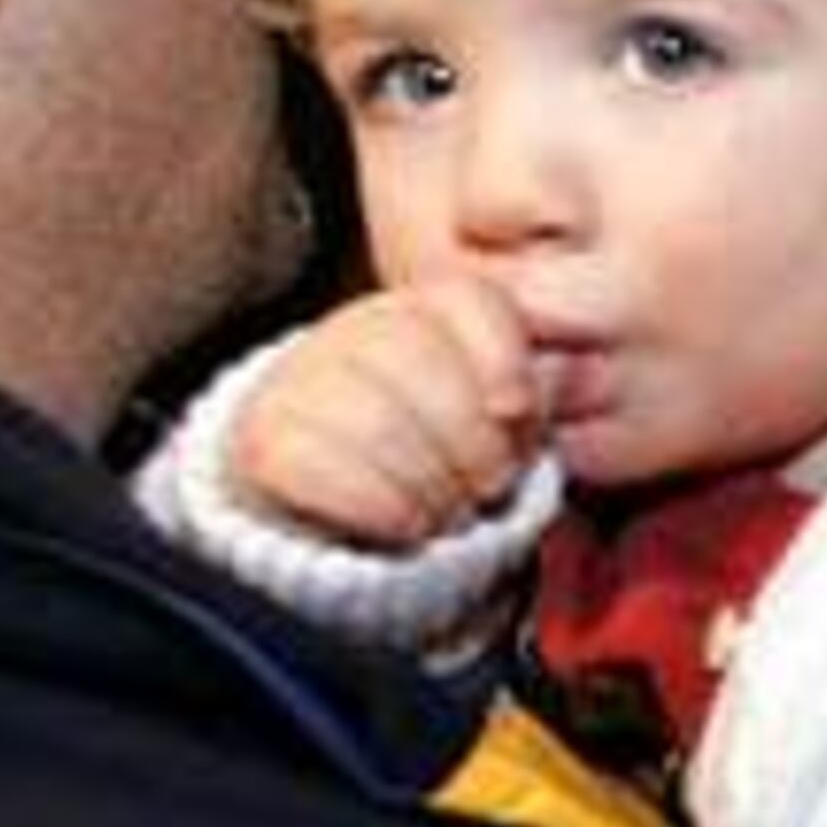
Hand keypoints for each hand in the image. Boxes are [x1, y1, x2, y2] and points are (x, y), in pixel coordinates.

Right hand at [232, 276, 547, 548]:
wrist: (323, 509)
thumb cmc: (423, 456)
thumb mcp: (480, 418)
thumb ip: (518, 395)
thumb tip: (563, 382)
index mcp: (416, 312)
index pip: (463, 301)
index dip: (499, 352)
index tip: (516, 409)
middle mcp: (351, 331)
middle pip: (420, 361)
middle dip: (471, 439)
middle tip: (488, 486)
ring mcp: (298, 381)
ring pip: (377, 419)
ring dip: (428, 481)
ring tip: (446, 512)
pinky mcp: (263, 441)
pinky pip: (324, 467)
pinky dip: (379, 504)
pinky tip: (402, 525)